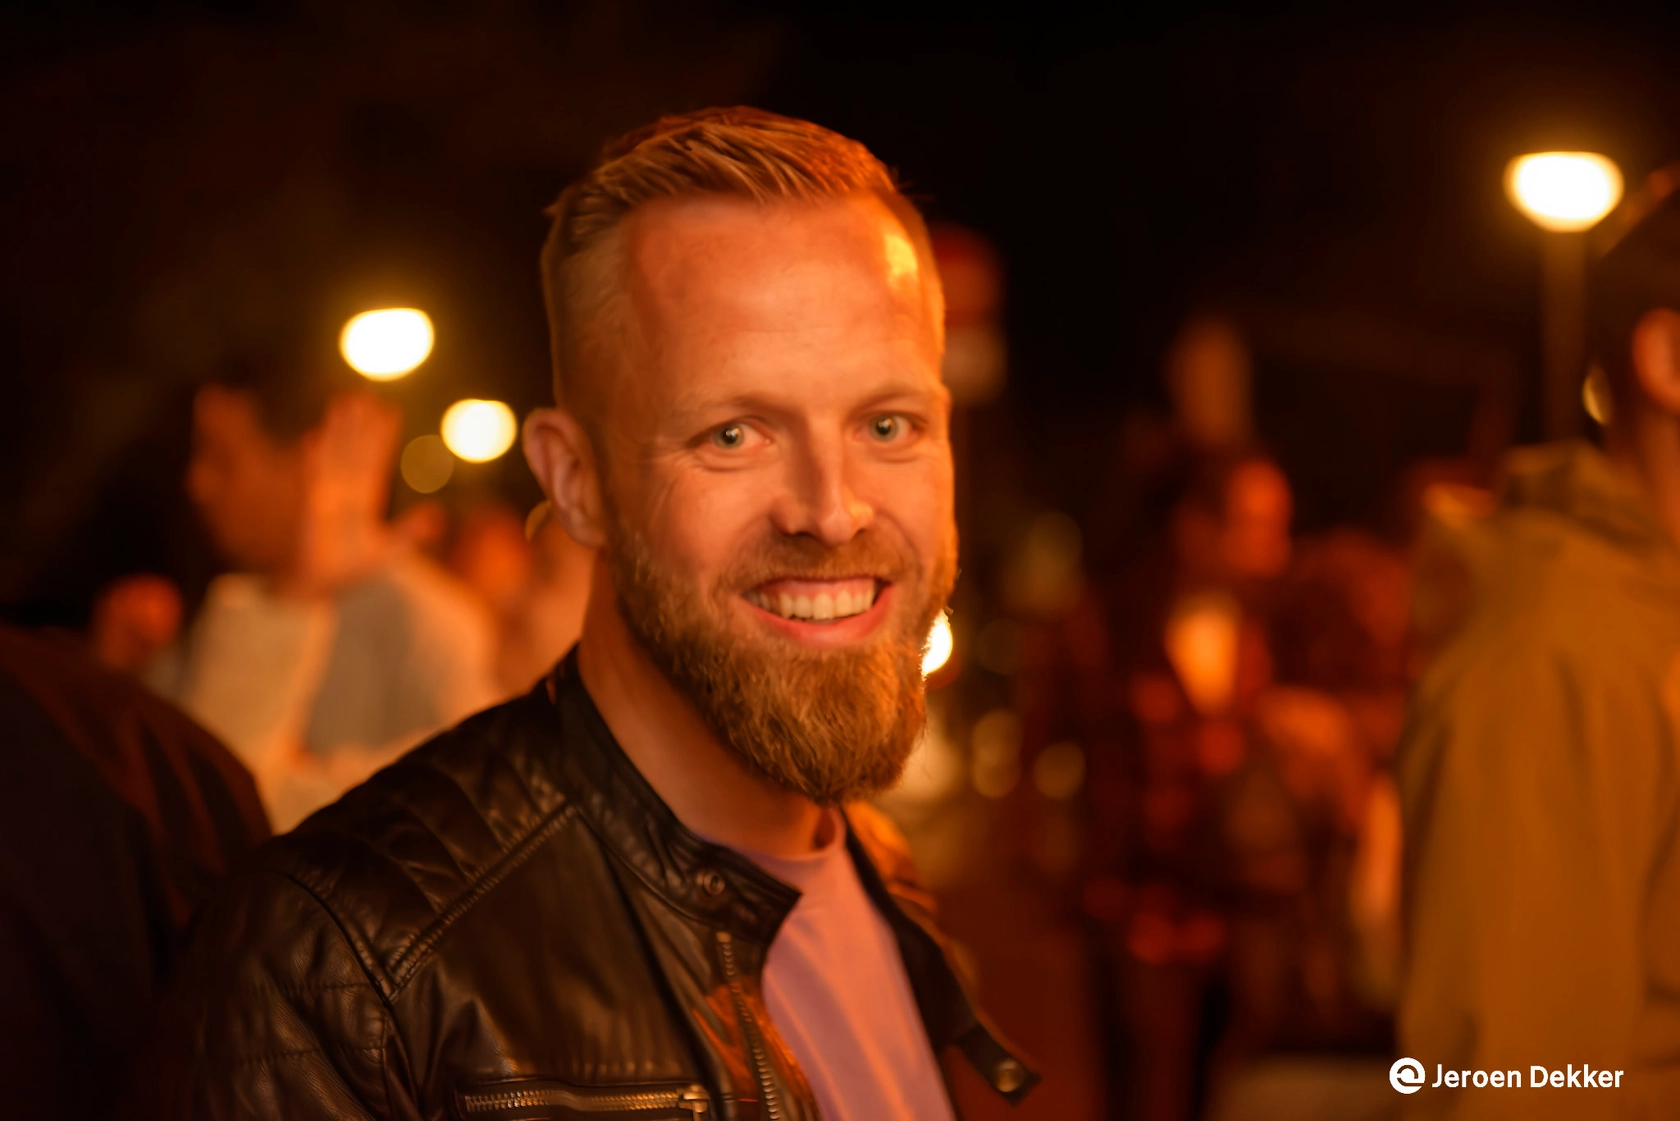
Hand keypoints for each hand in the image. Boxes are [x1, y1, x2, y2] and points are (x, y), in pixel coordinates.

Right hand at [283, 391, 401, 596]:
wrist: (324, 588)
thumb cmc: (353, 570)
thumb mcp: (390, 550)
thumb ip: (412, 531)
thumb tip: (438, 516)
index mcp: (367, 500)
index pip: (376, 461)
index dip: (382, 437)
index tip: (389, 411)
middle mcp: (347, 494)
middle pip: (354, 451)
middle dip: (358, 424)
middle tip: (363, 394)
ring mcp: (328, 498)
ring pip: (335, 457)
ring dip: (337, 432)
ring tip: (341, 403)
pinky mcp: (312, 510)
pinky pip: (313, 480)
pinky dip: (313, 461)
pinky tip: (312, 439)